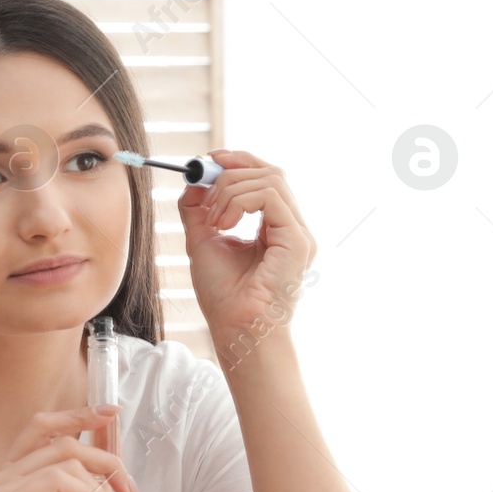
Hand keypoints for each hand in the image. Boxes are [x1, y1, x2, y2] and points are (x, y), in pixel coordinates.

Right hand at [0, 404, 138, 491]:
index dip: (77, 414)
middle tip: (128, 490)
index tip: (111, 411)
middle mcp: (1, 477)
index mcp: (17, 474)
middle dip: (105, 461)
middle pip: (62, 440)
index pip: (42, 427)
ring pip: (66, 459)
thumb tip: (110, 424)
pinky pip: (58, 479)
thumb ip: (95, 465)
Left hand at [178, 149, 315, 353]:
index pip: (266, 177)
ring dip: (231, 190)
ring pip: (270, 179)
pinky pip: (271, 195)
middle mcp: (293, 228)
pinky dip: (240, 200)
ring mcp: (299, 234)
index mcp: (276, 228)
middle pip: (271, 171)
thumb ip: (199, 210)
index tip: (208, 162)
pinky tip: (224, 223)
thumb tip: (193, 179)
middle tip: (202, 188)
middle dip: (230, 172)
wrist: (235, 329)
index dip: (239, 162)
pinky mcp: (298, 240)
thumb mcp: (204, 241)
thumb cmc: (224, 296)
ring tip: (213, 219)